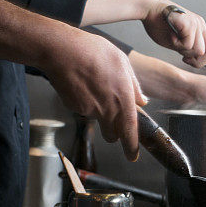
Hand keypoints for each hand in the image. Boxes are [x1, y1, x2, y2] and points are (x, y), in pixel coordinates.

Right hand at [42, 30, 147, 161]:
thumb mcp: (122, 62)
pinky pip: (83, 109)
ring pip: (97, 120)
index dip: (132, 146)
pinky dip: (84, 101)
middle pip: (112, 135)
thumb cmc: (94, 52)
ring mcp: (90, 110)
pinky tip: (81, 84)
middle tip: (112, 122)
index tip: (132, 155)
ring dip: (98, 113)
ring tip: (93, 87)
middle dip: (114, 133)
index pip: (130, 131)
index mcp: (124, 98)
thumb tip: (142, 101)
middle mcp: (108, 109)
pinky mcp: (74, 107)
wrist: (63, 51)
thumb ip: (134, 85)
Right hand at [141, 3, 205, 76]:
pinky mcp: (189, 23)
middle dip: (197, 61)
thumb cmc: (158, 24)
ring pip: (199, 50)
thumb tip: (194, 60)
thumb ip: (186, 50)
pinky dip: (177, 44)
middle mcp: (200, 25)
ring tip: (174, 40)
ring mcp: (196, 23)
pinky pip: (188, 44)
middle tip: (183, 58)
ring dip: (184, 51)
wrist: (148, 8)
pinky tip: (171, 35)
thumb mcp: (175, 42)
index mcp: (199, 29)